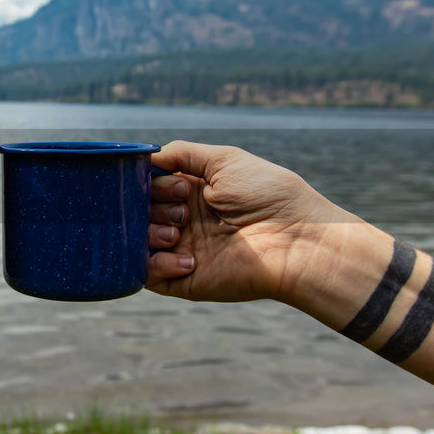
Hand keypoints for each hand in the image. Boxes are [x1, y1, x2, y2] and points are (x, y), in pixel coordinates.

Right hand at [146, 141, 354, 302]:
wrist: (298, 240)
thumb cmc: (268, 195)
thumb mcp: (225, 160)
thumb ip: (182, 153)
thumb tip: (147, 157)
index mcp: (190, 192)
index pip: (147, 185)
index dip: (152, 184)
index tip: (179, 187)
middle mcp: (182, 220)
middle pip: (136, 211)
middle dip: (151, 206)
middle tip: (184, 209)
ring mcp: (180, 250)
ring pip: (135, 241)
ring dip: (151, 232)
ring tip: (180, 231)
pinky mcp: (183, 279)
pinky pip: (147, 274)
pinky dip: (156, 263)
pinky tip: (188, 257)